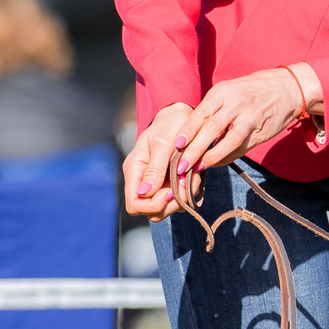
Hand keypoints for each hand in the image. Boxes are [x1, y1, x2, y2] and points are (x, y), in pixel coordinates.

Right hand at [124, 103, 200, 219]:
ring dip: (182, 198)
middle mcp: (143, 181)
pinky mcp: (169, 184)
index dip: (152, 205)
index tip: (169, 192)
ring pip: (166, 209)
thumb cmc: (170, 125)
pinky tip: (194, 177)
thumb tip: (145, 192)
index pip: (134, 204)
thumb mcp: (163, 143)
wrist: (181, 116)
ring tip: (192, 177)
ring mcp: (156, 184)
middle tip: (186, 185)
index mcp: (135, 170)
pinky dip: (188, 193)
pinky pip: (178, 200)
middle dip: (171, 204)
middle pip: (151, 212)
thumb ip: (155, 168)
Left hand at [169, 66, 315, 185]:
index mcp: (223, 91)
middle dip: (194, 149)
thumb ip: (212, 109)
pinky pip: (241, 148)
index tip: (176, 145)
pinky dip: (226, 157)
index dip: (187, 130)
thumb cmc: (250, 91)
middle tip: (181, 166)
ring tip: (197, 168)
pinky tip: (215, 163)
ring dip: (211, 157)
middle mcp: (236, 103)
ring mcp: (250, 118)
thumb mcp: (229, 91)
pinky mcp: (261, 132)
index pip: (201, 113)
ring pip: (228, 141)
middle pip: (211, 128)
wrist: (288, 88)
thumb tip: (190, 134)